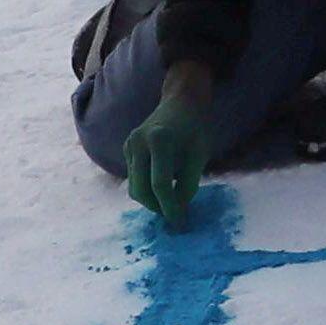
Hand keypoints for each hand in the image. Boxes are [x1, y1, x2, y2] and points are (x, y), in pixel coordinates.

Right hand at [122, 62, 235, 229]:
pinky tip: (162, 185)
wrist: (181, 102)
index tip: (179, 222)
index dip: (169, 206)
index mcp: (160, 140)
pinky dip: (146, 187)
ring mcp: (129, 144)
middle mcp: (138, 142)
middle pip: (141, 189)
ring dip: (150, 200)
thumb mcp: (199, 156)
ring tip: (170, 202)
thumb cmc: (195, 129)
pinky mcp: (126, 147)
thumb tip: (177, 211)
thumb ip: (188, 184)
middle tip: (174, 215)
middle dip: (157, 207)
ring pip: (134, 186)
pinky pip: (134, 176)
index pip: (160, 184)